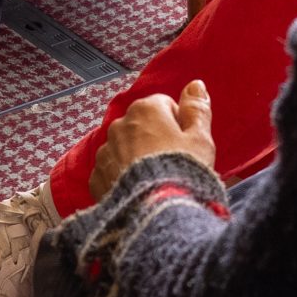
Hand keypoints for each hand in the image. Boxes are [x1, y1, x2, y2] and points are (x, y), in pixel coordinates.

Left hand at [91, 80, 215, 200]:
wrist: (155, 212)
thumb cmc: (182, 171)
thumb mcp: (200, 139)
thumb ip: (197, 108)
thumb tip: (195, 84)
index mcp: (145, 109)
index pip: (165, 106)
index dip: (179, 126)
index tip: (185, 146)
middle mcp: (119, 124)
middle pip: (143, 125)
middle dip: (155, 139)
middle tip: (172, 163)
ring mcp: (104, 151)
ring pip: (125, 147)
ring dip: (137, 157)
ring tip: (154, 180)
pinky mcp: (96, 177)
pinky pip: (113, 170)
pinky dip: (123, 177)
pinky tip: (138, 191)